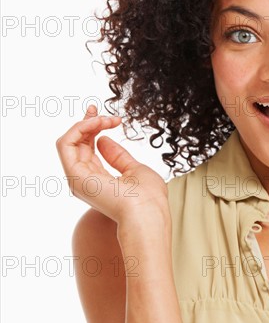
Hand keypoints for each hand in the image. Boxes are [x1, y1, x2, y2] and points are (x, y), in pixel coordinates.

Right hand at [55, 105, 168, 224]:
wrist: (148, 212)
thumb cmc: (148, 197)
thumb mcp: (135, 170)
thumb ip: (118, 156)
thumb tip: (104, 140)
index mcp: (98, 181)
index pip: (87, 150)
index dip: (93, 130)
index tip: (107, 117)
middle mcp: (84, 180)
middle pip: (76, 144)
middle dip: (87, 122)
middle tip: (99, 109)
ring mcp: (78, 179)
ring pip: (68, 141)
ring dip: (87, 123)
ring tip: (107, 118)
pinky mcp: (75, 175)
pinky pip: (66, 144)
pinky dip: (80, 128)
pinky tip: (98, 122)